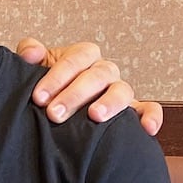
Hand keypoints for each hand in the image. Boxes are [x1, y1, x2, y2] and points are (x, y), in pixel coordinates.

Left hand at [18, 38, 163, 136]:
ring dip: (109, 102)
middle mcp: (104, 72)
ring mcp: (119, 90)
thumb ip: (31, 54)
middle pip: (97, 75)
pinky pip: (148, 109)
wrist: (52, 110)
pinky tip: (147, 129)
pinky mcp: (133, 111)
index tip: (38, 97)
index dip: (57, 76)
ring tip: (94, 116)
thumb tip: (30, 53)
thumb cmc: (46, 89)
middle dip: (75, 94)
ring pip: (122, 90)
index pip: (76, 58)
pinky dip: (151, 116)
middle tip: (54, 113)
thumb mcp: (34, 70)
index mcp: (83, 58)